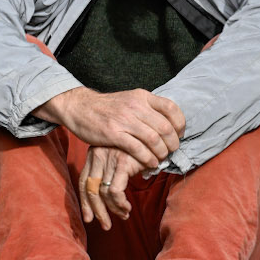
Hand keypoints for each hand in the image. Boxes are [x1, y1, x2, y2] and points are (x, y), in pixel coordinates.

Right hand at [37, 84, 184, 170]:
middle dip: (172, 143)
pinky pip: (138, 149)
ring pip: (154, 139)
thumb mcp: (130, 99)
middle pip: (165, 127)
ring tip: (161, 158)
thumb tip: (169, 124)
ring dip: (161, 153)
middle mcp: (135, 106)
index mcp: (142, 96)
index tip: (179, 134)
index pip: (171, 108)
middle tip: (171, 150)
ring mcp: (124, 119)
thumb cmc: (108, 107)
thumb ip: (147, 108)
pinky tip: (150, 163)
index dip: (179, 124)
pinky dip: (148, 158)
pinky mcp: (114, 133)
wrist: (80, 107)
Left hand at [77, 146, 145, 229]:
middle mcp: (97, 154)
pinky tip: (127, 208)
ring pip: (103, 193)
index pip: (84, 182)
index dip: (85, 203)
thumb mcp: (117, 162)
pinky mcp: (121, 161)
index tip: (89, 219)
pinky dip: (120, 204)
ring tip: (124, 215)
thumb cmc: (137, 152)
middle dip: (97, 211)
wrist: (156, 137)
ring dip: (114, 209)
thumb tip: (100, 202)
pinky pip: (115, 191)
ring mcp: (108, 157)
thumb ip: (107, 175)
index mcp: (93, 154)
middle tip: (106, 226)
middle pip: (90, 189)